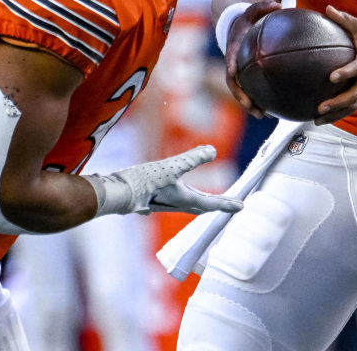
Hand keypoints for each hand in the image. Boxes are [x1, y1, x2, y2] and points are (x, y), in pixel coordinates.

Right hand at [90, 145, 243, 216]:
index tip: (242, 206)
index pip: (211, 202)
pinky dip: (180, 197)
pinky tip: (173, 193)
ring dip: (199, 203)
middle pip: (200, 207)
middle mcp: (174, 204)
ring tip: (206, 201)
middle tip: (230, 205)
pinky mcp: (149, 199)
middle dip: (215, 205)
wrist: (114, 194)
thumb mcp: (171, 166)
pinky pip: (171, 200)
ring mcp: (161, 203)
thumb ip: (192, 158)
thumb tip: (213, 150)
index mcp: (184, 199)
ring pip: (186, 205)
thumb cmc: (143, 181)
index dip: (227, 203)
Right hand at [223, 0, 281, 117]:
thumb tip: (278, 4)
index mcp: (234, 48)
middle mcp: (233, 63)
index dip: (230, 64)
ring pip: (242, 92)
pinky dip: (259, 101)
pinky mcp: (246, 76)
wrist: (237, 27)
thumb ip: (263, 5)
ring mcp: (239, 72)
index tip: (232, 71)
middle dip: (241, 96)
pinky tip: (273, 111)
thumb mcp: (253, 9)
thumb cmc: (247, 19)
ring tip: (263, 115)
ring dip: (250, 105)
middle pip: (234, 83)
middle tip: (251, 106)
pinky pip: (251, 91)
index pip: (230, 57)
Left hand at [311, 6, 356, 124]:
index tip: (332, 77)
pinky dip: (338, 115)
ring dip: (336, 114)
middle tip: (320, 107)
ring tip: (316, 119)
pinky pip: (353, 108)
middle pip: (355, 95)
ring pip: (353, 106)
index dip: (347, 73)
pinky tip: (322, 120)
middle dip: (338, 103)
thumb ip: (344, 19)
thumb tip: (326, 8)